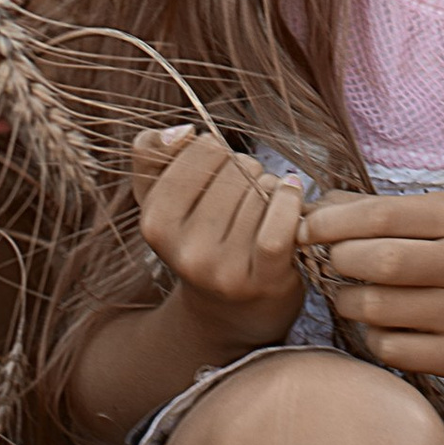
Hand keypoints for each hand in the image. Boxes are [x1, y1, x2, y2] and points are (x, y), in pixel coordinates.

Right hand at [132, 127, 303, 350]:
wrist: (229, 312)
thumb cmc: (198, 239)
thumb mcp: (161, 198)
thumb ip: (152, 154)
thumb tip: (182, 132)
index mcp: (155, 224)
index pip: (201, 150)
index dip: (217, 150)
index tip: (217, 170)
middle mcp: (186, 251)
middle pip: (235, 170)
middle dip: (246, 170)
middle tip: (244, 193)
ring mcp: (224, 269)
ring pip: (261, 191)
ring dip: (270, 187)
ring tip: (263, 206)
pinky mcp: (262, 280)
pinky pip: (278, 227)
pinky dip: (290, 200)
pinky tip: (291, 192)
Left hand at [302, 189, 443, 391]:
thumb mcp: (432, 223)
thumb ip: (372, 211)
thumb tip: (311, 208)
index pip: (380, 215)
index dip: (332, 223)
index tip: (305, 229)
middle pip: (378, 260)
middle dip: (339, 261)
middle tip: (331, 263)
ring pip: (376, 307)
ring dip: (348, 302)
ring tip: (354, 296)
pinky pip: (388, 347)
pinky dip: (371, 337)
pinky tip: (382, 326)